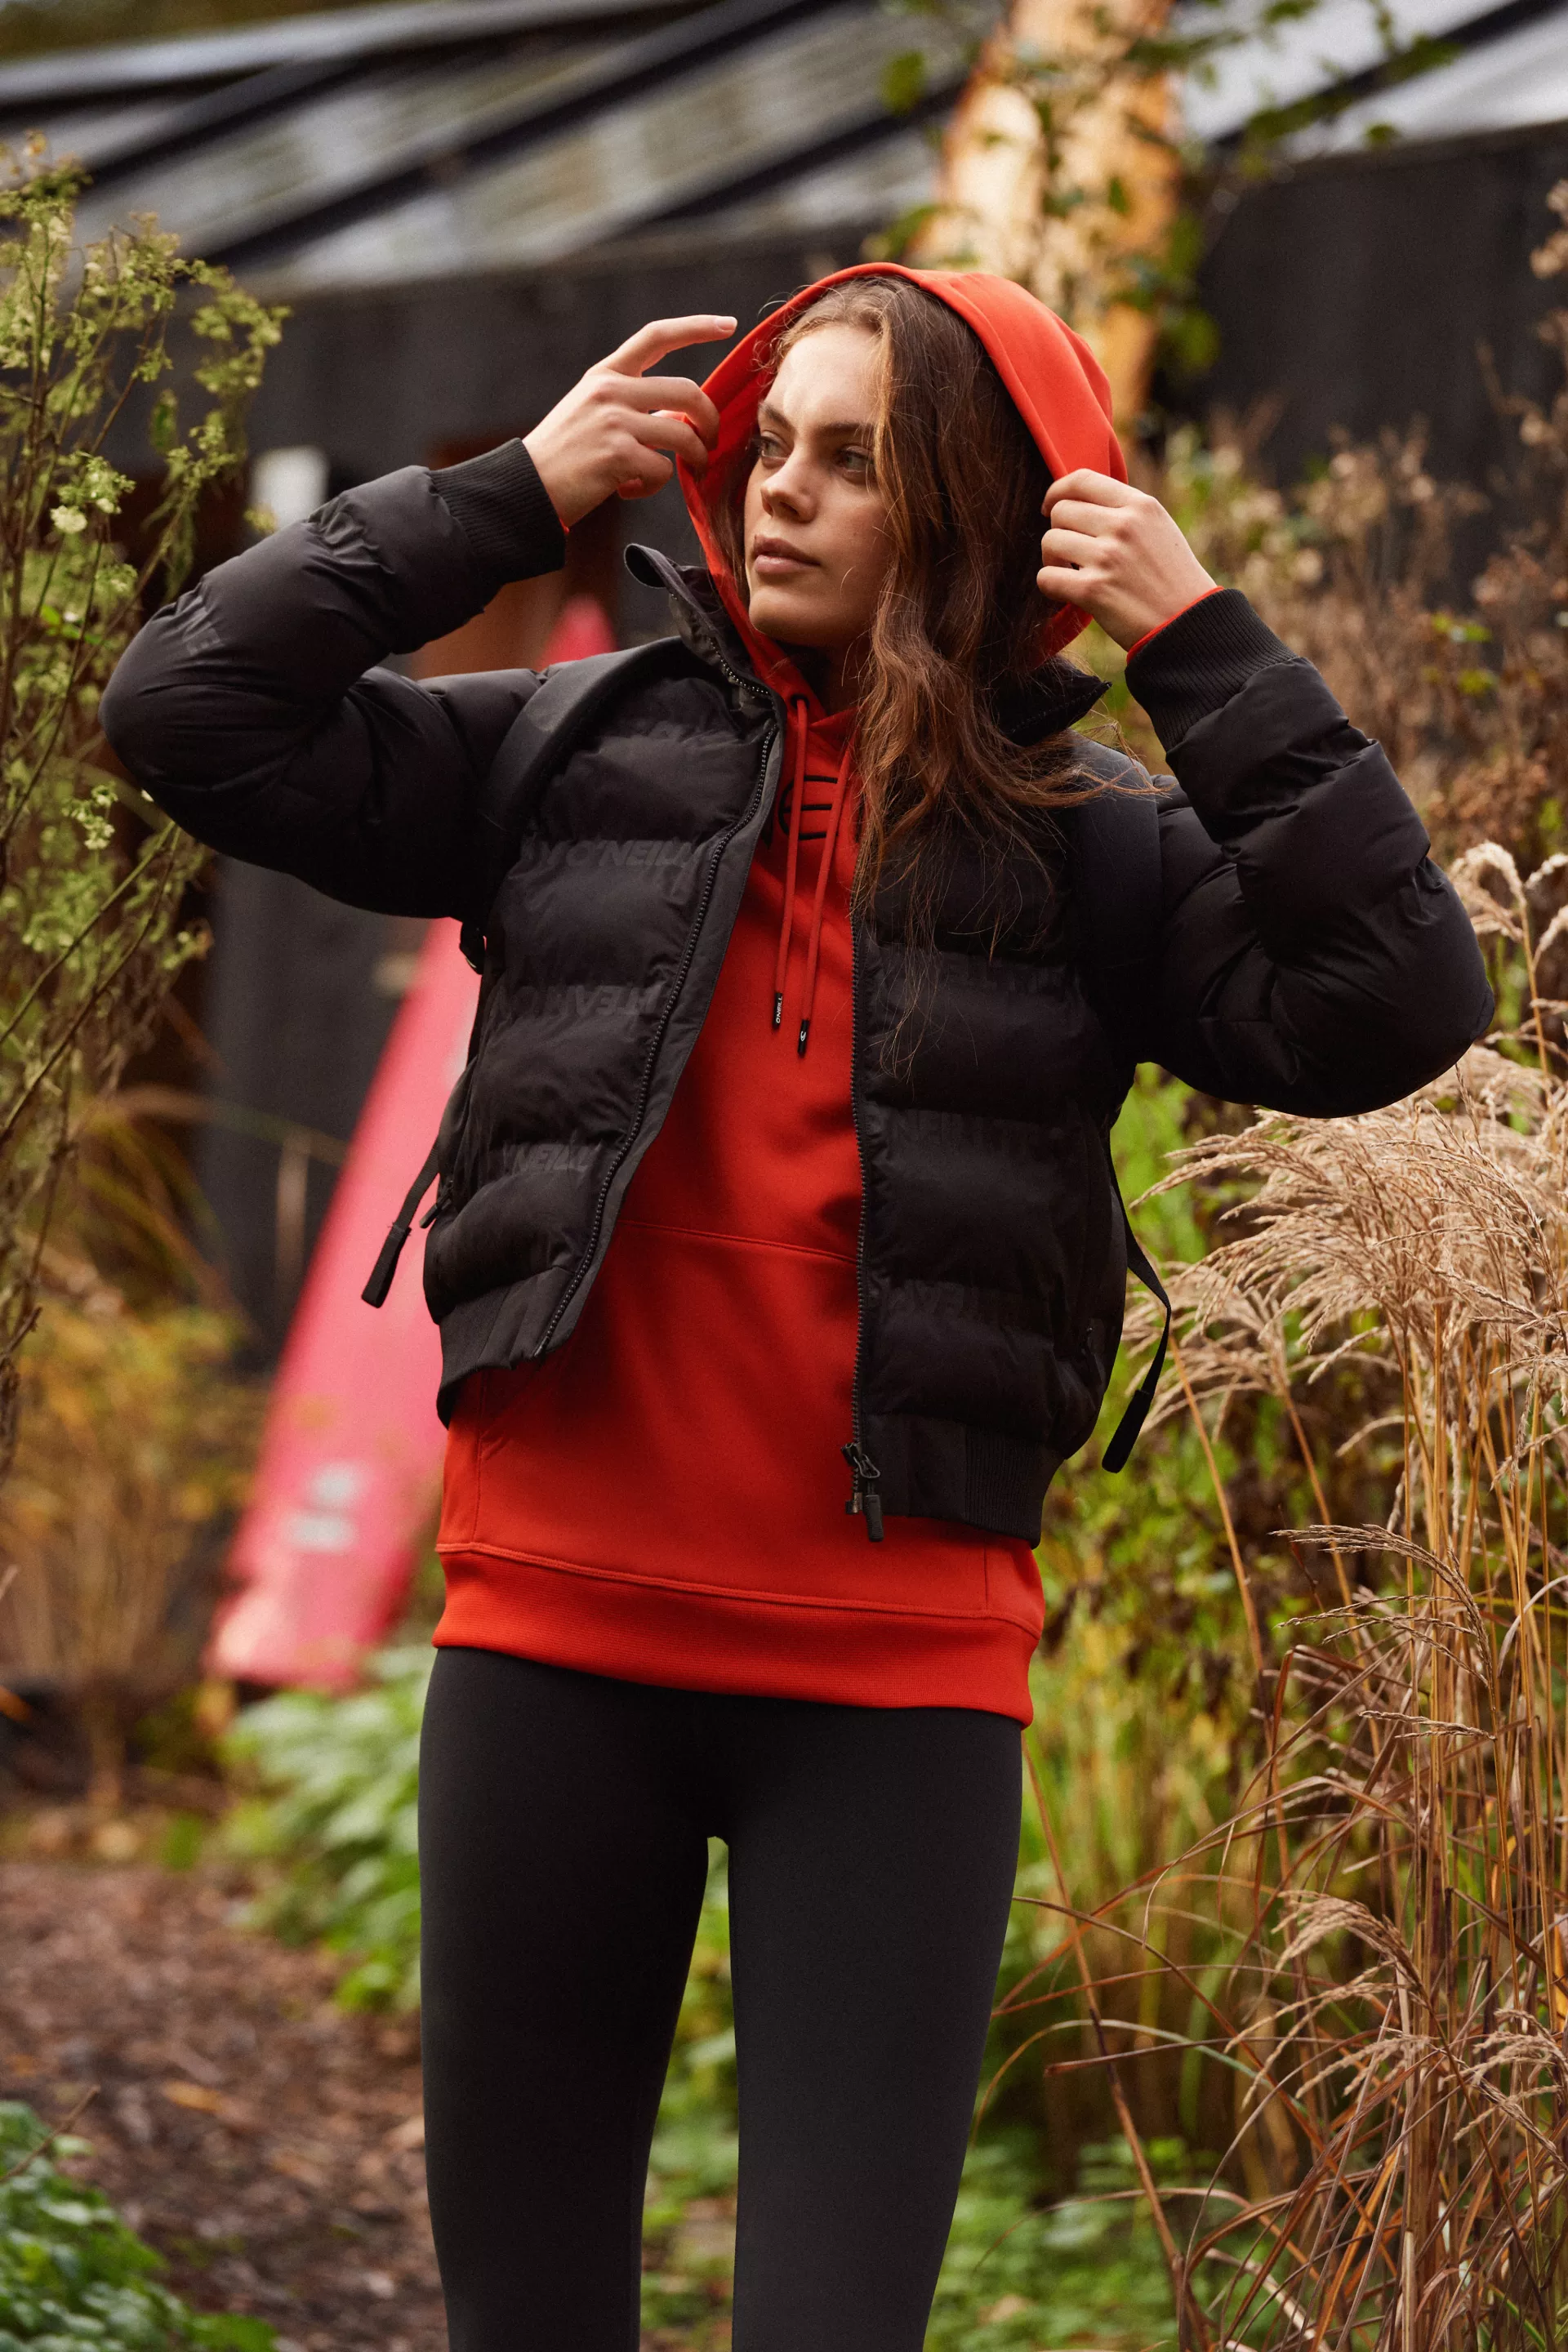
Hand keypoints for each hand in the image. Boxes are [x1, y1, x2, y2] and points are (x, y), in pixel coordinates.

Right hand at [523, 315, 736, 526]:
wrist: (523, 487)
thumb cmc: (562, 457)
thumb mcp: (592, 415)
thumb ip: (633, 409)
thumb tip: (678, 419)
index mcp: (604, 375)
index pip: (656, 336)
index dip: (696, 326)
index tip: (727, 324)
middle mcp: (610, 390)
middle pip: (687, 391)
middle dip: (710, 420)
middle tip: (710, 444)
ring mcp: (614, 421)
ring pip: (683, 435)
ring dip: (695, 458)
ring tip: (684, 474)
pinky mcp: (617, 455)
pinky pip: (662, 470)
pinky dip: (653, 486)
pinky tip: (628, 490)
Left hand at [1038, 471, 1215, 650]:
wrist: (1189, 623)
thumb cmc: (1172, 580)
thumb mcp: (1159, 529)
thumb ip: (1125, 513)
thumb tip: (1079, 503)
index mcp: (1140, 505)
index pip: (1082, 480)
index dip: (1057, 492)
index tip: (1050, 507)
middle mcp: (1123, 525)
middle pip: (1060, 512)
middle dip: (1059, 532)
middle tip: (1070, 554)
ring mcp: (1107, 556)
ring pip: (1050, 542)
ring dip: (1053, 560)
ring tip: (1071, 573)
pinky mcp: (1093, 590)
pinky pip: (1046, 577)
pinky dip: (1050, 586)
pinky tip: (1067, 593)